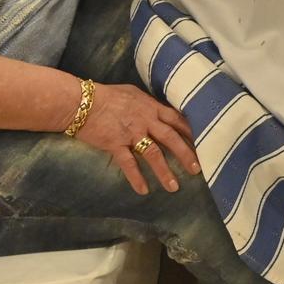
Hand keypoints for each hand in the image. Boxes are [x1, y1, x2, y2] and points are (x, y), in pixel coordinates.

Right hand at [75, 81, 200, 193]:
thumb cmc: (105, 95)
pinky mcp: (116, 144)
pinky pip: (129, 164)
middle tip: (197, 169)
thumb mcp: (132, 93)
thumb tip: (158, 110)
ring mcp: (131, 132)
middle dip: (186, 154)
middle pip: (171, 137)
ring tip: (174, 187)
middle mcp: (145, 120)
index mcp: (151, 107)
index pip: (177, 119)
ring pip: (154, 153)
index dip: (191, 132)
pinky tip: (143, 190)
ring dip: (165, 171)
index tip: (203, 143)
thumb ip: (147, 104)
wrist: (81, 102)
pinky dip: (137, 178)